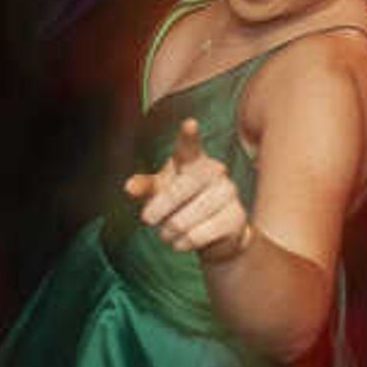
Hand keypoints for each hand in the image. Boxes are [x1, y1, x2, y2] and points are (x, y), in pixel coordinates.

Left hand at [124, 114, 252, 261]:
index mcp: (194, 160)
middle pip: (179, 190)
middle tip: (147, 220)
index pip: (189, 146)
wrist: (216, 232)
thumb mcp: (161, 191)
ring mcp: (229, 193)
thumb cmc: (183, 203)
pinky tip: (181, 242)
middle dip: (158, 209)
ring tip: (167, 234)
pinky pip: (199, 235)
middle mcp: (215, 171)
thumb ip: (146, 187)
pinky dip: (183, 243)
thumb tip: (129, 187)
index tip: (189, 123)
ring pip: (185, 218)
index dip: (188, 136)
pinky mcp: (236, 218)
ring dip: (168, 231)